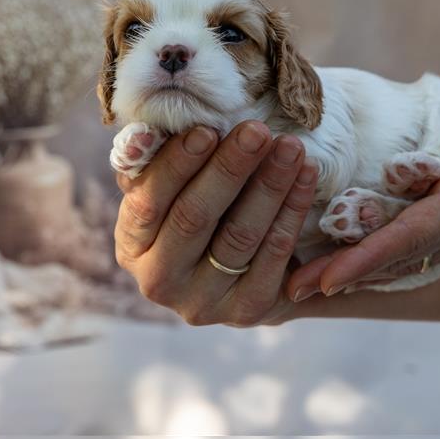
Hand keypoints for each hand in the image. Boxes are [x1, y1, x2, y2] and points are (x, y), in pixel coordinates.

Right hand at [115, 120, 317, 326]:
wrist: (243, 275)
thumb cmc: (203, 213)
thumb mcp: (172, 189)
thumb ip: (157, 161)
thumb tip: (148, 133)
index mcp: (132, 246)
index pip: (148, 203)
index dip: (177, 165)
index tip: (208, 130)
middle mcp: (160, 281)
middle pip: (195, 218)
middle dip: (229, 169)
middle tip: (257, 132)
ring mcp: (204, 301)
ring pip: (240, 235)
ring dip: (269, 185)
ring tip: (290, 147)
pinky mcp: (249, 308)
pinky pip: (275, 252)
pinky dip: (293, 209)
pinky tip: (306, 175)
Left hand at [287, 84, 439, 297]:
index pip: (407, 236)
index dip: (364, 259)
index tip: (323, 281)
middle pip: (395, 257)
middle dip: (344, 275)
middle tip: (291, 291)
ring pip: (403, 259)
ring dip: (358, 272)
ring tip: (311, 282)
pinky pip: (416, 248)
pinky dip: (381, 260)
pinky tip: (358, 260)